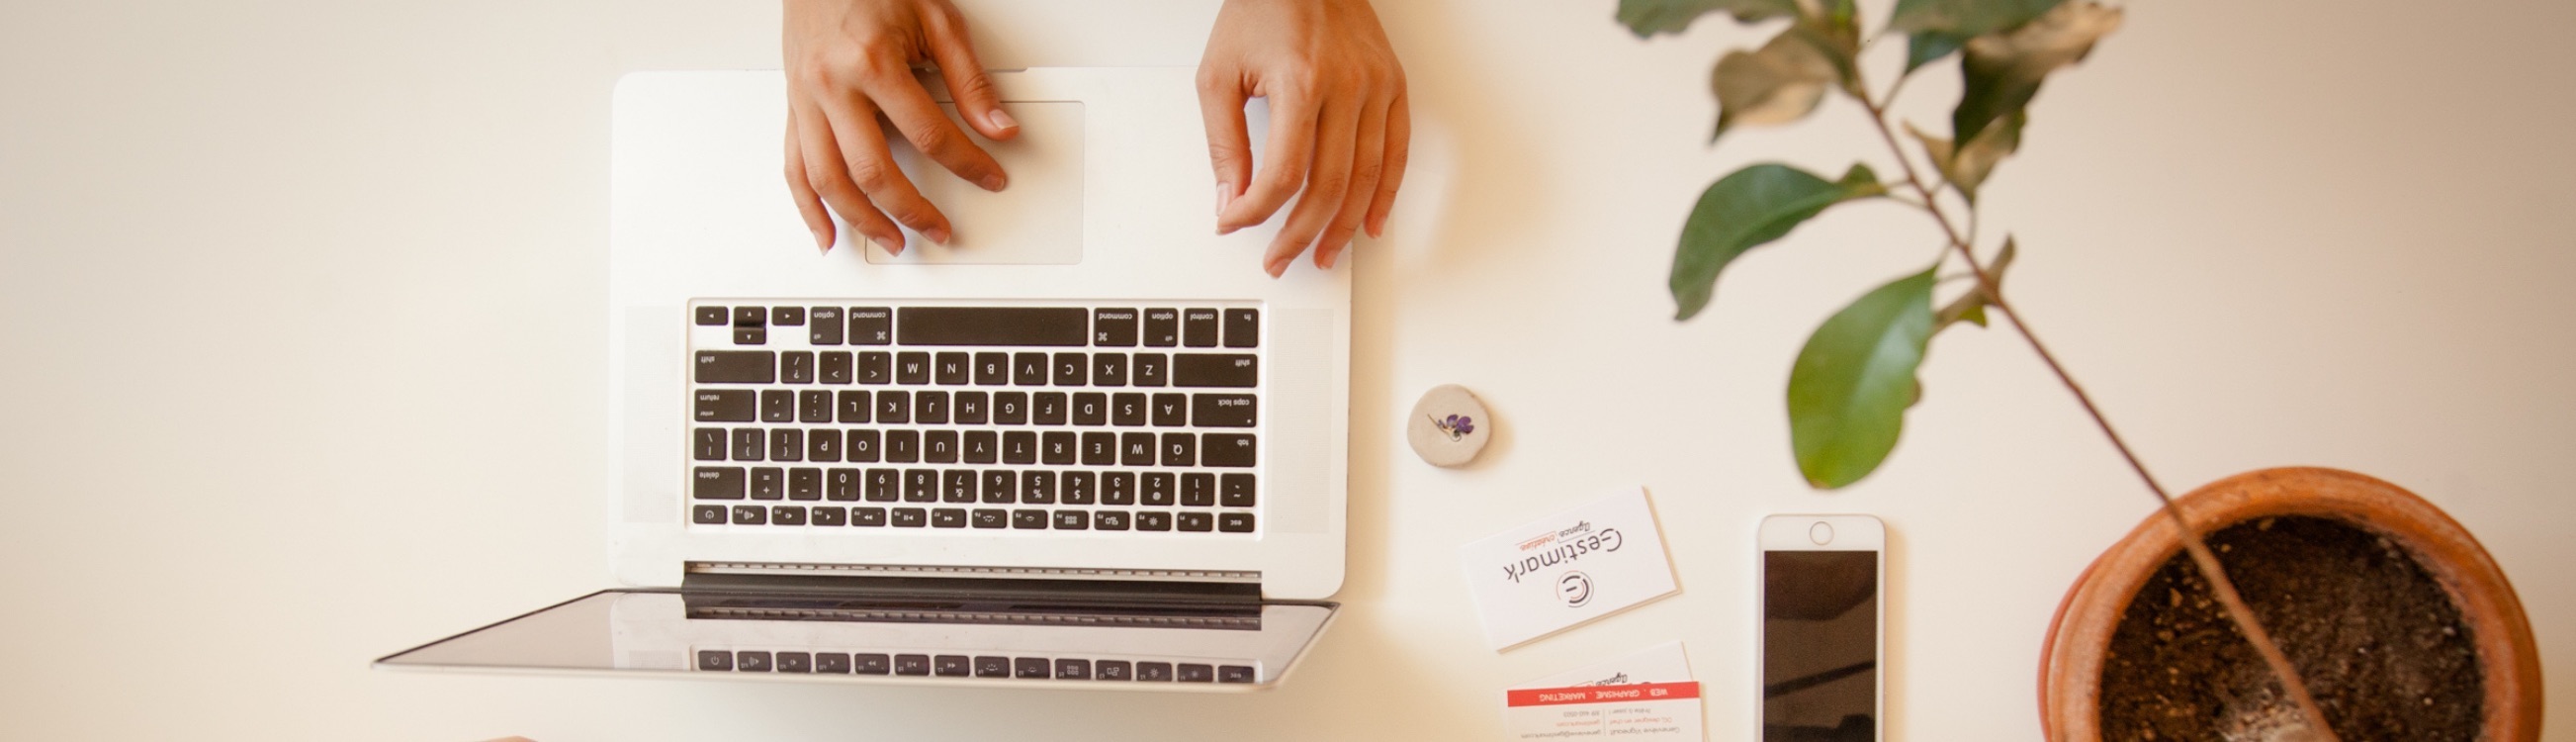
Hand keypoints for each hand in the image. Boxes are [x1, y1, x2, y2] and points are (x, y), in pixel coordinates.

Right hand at [783, 0, 1017, 254]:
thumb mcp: (936, 20)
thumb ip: (969, 79)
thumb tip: (998, 127)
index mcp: (872, 61)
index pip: (929, 134)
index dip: (967, 164)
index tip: (990, 178)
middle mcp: (832, 86)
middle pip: (873, 170)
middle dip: (912, 210)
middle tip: (940, 230)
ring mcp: (806, 100)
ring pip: (829, 180)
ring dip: (863, 221)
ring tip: (893, 241)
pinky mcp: (793, 107)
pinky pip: (794, 168)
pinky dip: (809, 208)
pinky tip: (827, 232)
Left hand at [1199, 0, 1409, 276]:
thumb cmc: (1262, 8)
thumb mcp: (1219, 73)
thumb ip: (1223, 141)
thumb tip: (1230, 197)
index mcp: (1299, 82)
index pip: (1282, 174)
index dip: (1256, 211)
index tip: (1235, 222)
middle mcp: (1345, 87)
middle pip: (1327, 186)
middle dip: (1298, 233)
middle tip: (1279, 257)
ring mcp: (1376, 88)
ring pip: (1366, 178)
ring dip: (1343, 227)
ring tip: (1321, 254)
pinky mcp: (1393, 86)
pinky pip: (1397, 153)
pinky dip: (1385, 195)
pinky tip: (1370, 223)